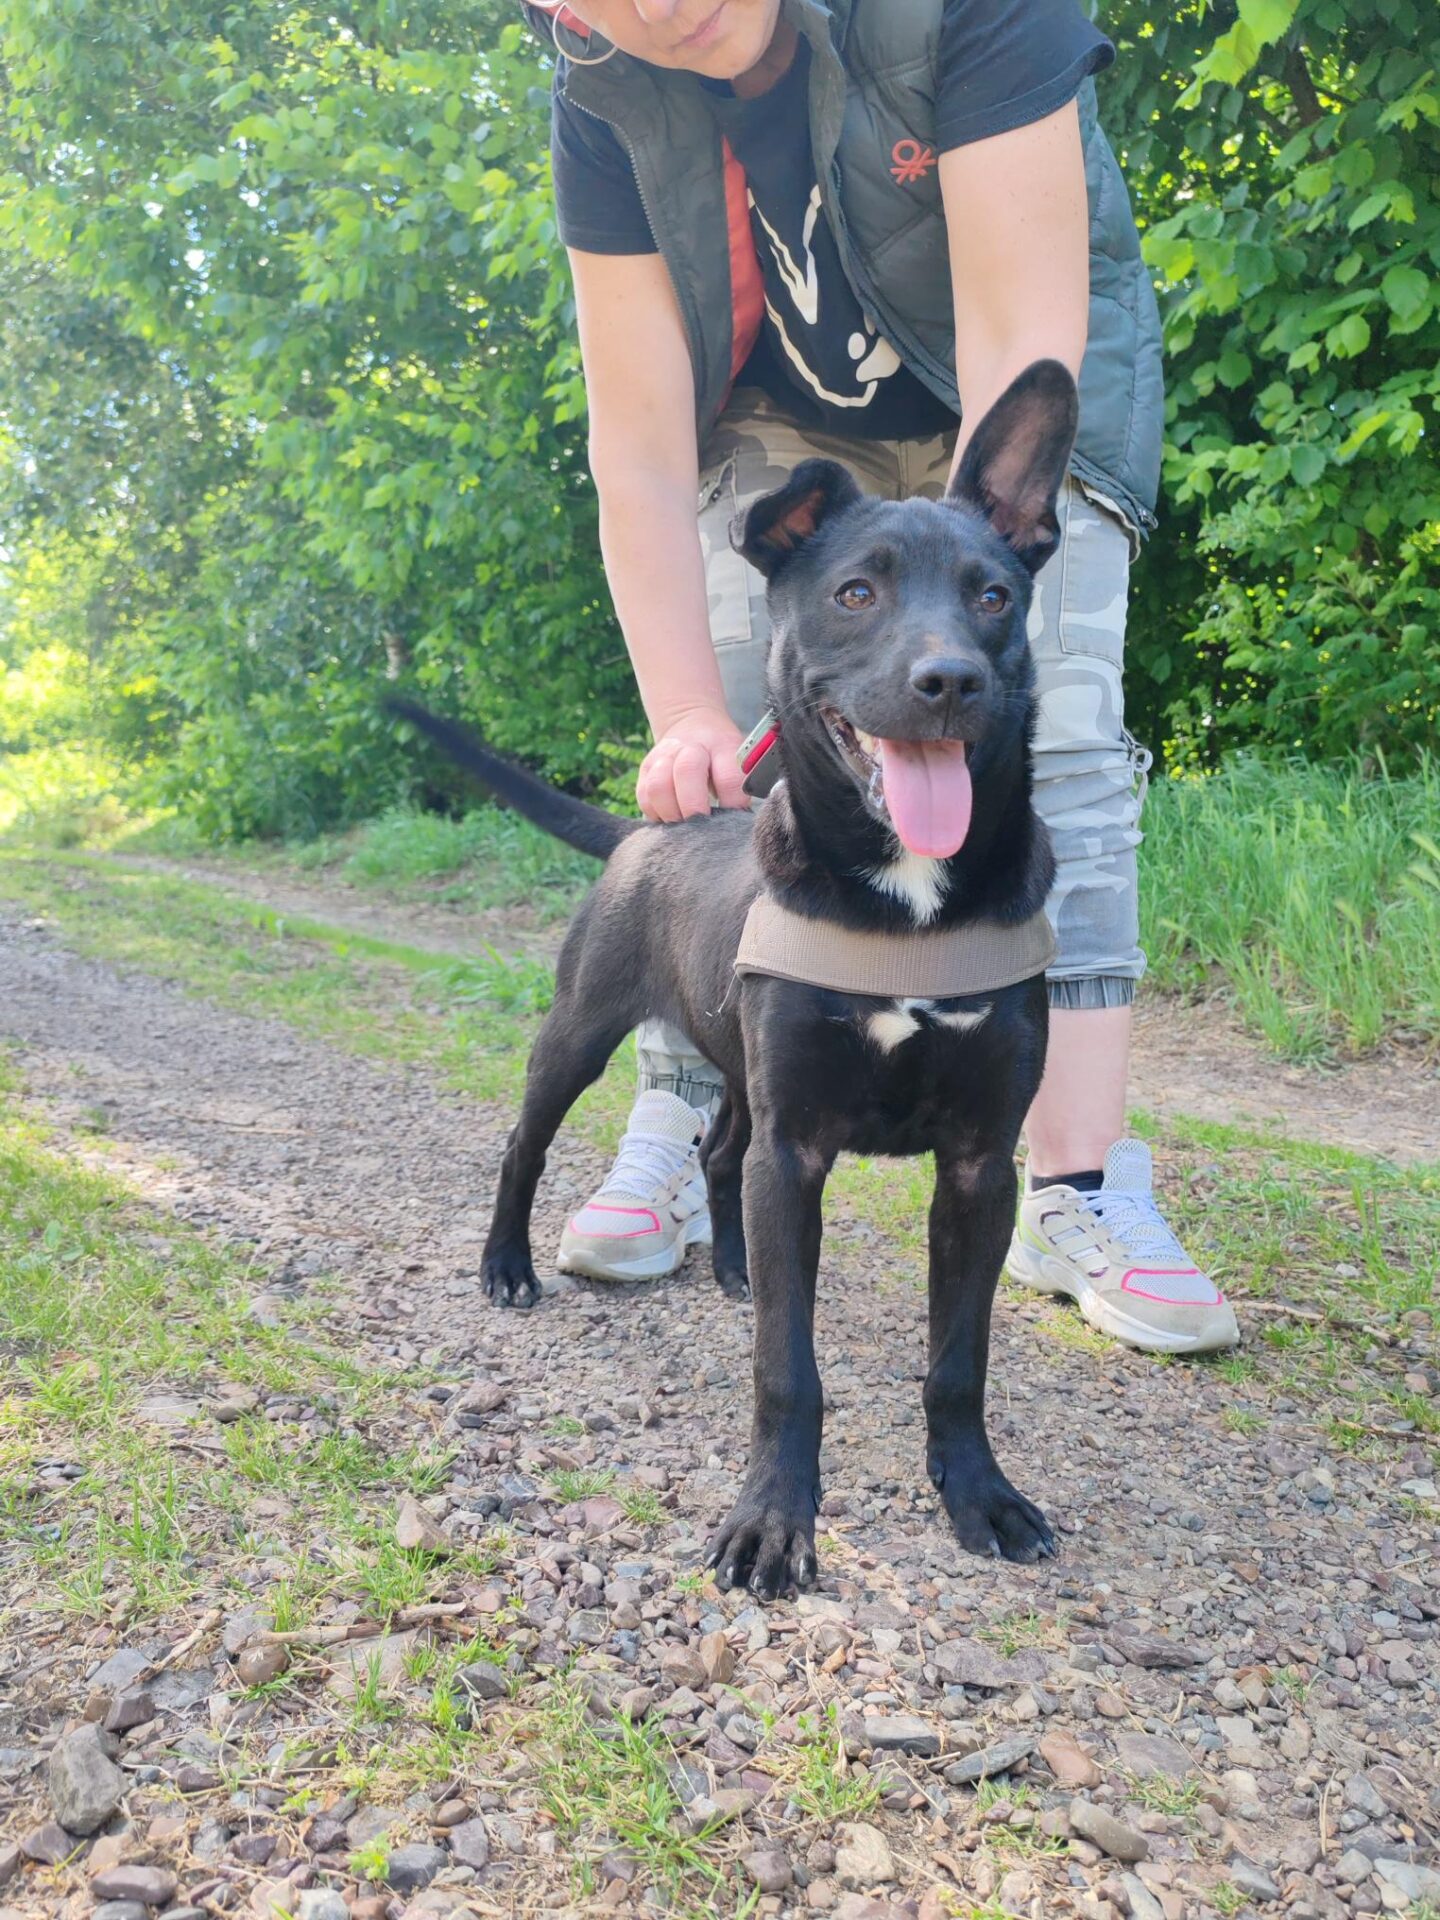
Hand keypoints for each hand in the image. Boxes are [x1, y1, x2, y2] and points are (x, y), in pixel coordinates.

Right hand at [637, 707, 748, 821]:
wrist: (691, 725)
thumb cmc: (720, 754)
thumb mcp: (738, 761)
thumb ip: (738, 787)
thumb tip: (737, 823)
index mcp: (721, 745)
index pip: (728, 777)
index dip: (732, 804)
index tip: (734, 819)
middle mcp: (689, 747)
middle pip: (687, 772)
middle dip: (694, 808)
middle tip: (702, 830)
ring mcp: (663, 756)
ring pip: (658, 786)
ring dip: (671, 813)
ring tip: (683, 828)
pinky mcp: (645, 770)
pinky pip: (645, 798)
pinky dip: (656, 815)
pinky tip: (670, 819)